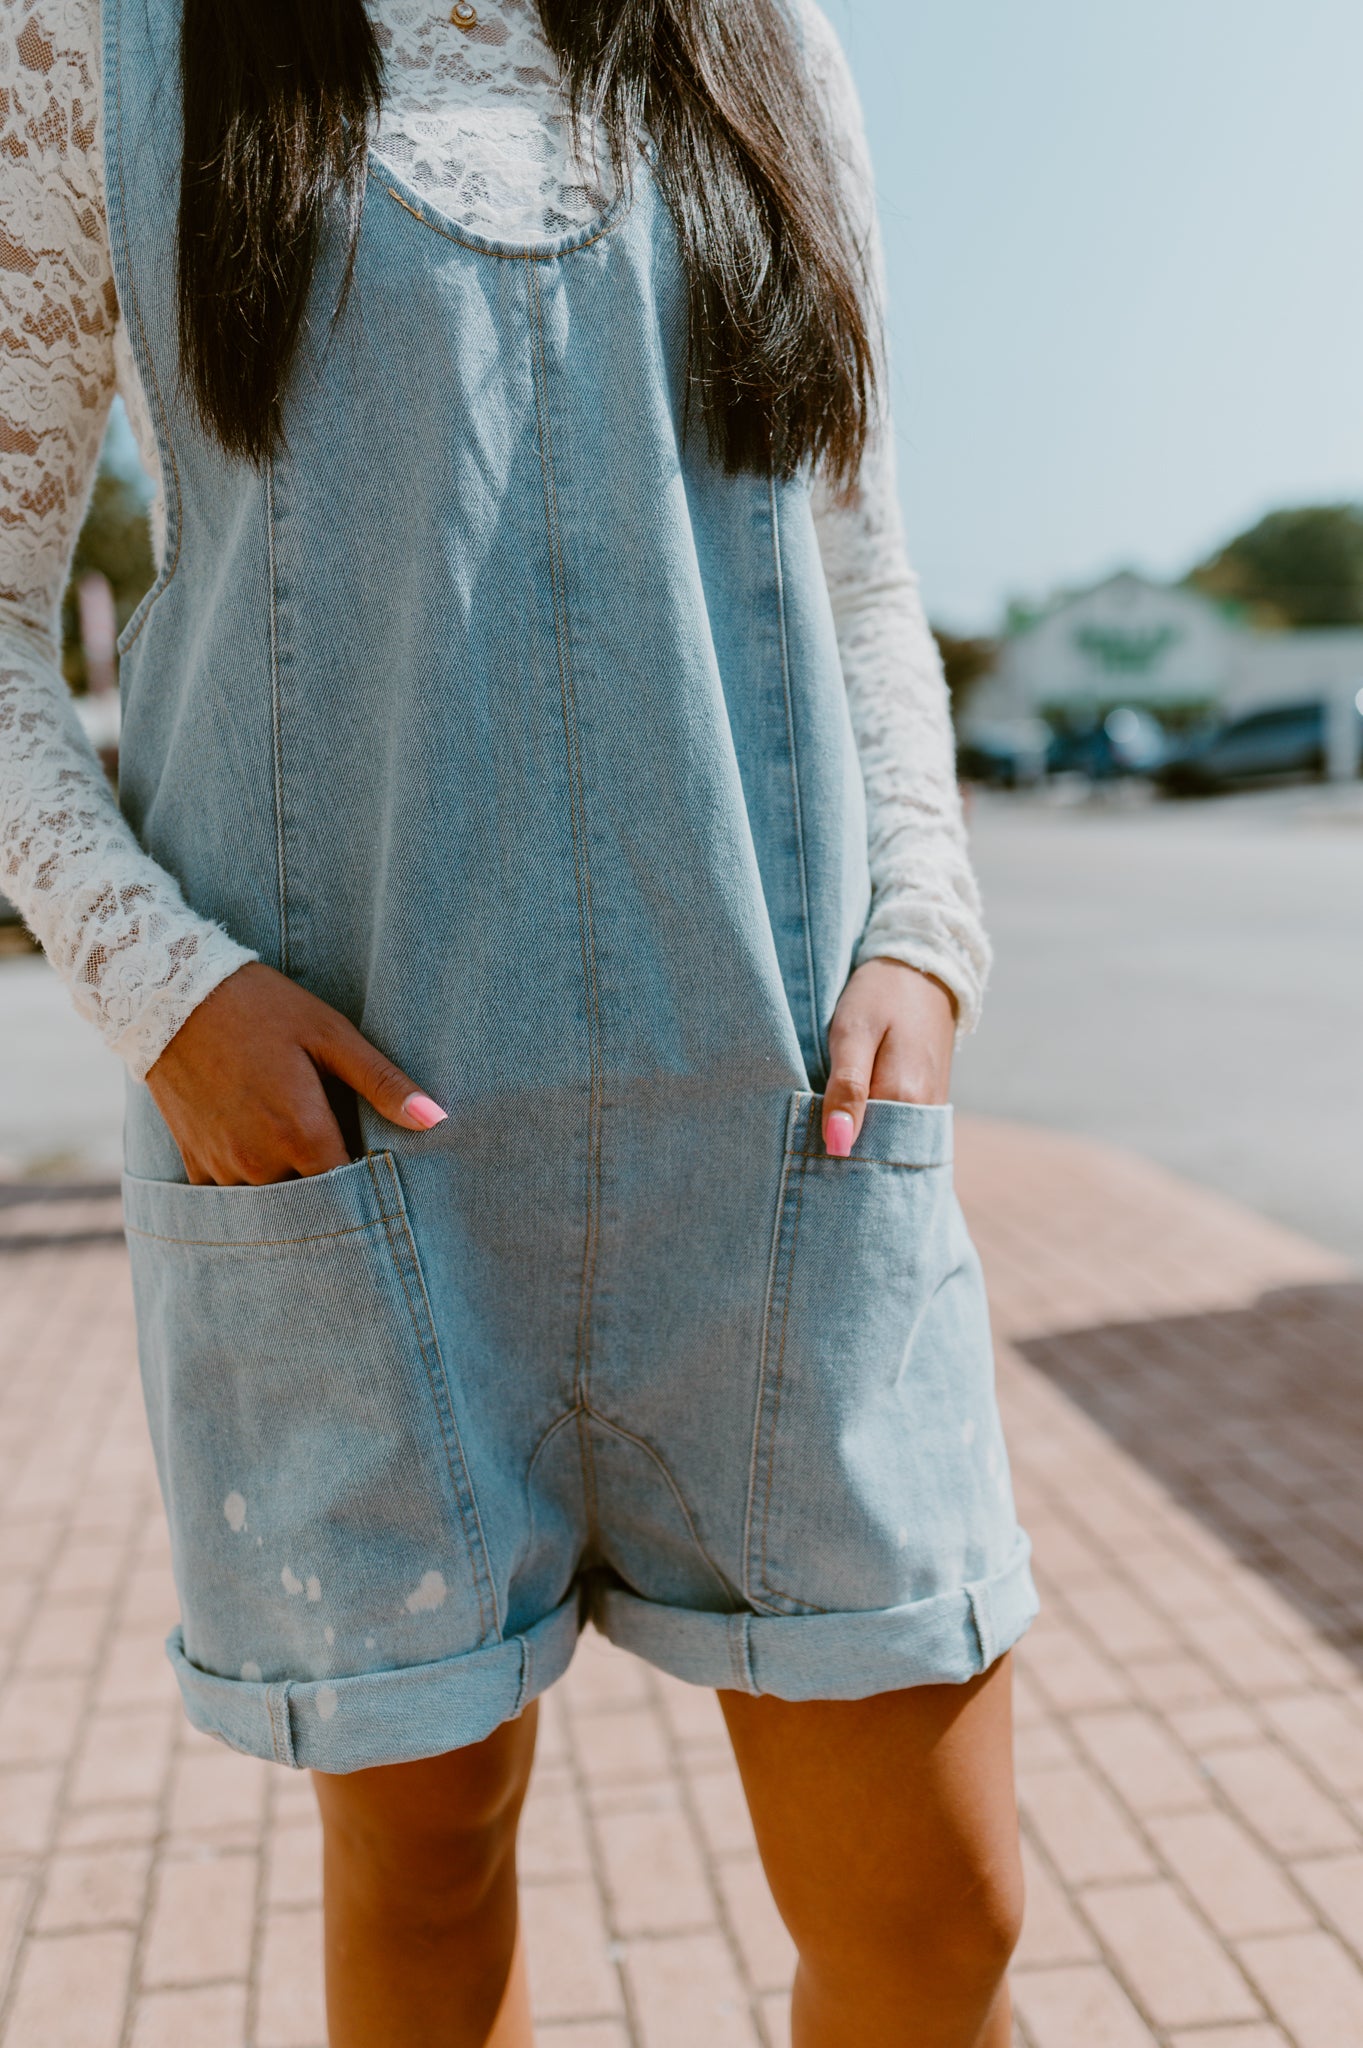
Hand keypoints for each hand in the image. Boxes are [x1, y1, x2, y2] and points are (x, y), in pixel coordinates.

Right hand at [144, 962, 446, 1185]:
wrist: (173, 993)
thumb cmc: (264, 1008)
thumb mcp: (331, 1035)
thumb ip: (383, 1083)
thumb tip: (437, 1119)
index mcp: (302, 1134)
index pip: (349, 1191)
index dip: (367, 1185)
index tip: (379, 1170)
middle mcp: (260, 1162)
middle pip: (312, 1203)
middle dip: (331, 1192)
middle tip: (344, 1161)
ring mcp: (223, 1166)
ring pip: (271, 1203)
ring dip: (290, 1188)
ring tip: (301, 1153)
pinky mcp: (194, 1162)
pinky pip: (230, 1197)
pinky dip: (251, 1184)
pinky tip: (262, 1153)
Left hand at [821, 958, 955, 1156]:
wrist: (922, 969)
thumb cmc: (881, 995)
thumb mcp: (853, 1033)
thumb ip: (847, 1088)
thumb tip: (837, 1145)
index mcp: (905, 1098)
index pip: (862, 1150)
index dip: (829, 1152)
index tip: (801, 1145)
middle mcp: (923, 1112)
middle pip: (876, 1153)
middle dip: (842, 1153)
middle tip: (805, 1139)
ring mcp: (930, 1108)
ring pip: (886, 1142)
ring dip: (857, 1141)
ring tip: (823, 1129)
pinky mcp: (928, 1101)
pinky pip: (897, 1129)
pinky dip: (872, 1128)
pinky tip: (849, 1118)